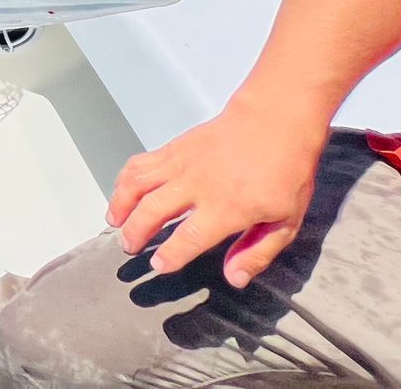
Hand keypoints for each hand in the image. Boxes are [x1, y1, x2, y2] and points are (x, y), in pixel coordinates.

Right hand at [106, 99, 325, 287]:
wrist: (274, 121)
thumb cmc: (285, 173)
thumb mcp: (286, 222)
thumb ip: (257, 252)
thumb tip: (233, 279)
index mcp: (227, 208)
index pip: (189, 237)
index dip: (170, 254)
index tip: (157, 265)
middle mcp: (197, 185)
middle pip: (153, 210)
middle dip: (135, 232)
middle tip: (129, 247)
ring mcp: (181, 164)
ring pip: (138, 184)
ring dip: (121, 205)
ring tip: (114, 222)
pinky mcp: (174, 148)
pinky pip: (140, 163)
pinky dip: (125, 179)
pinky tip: (121, 192)